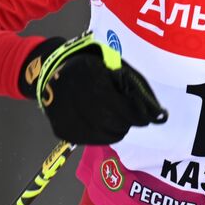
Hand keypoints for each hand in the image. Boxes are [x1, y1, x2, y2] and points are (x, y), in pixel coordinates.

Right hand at [18, 33, 166, 144]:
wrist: (50, 72)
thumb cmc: (89, 67)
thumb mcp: (111, 64)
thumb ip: (130, 82)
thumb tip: (153, 109)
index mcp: (92, 78)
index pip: (126, 108)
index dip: (140, 113)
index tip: (149, 114)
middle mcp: (77, 99)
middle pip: (117, 123)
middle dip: (129, 121)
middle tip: (132, 116)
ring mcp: (68, 118)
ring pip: (108, 135)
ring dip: (118, 128)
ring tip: (116, 117)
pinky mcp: (62, 130)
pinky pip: (93, 140)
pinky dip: (103, 133)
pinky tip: (101, 122)